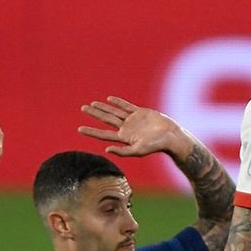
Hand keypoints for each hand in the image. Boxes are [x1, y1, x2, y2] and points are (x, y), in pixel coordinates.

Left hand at [78, 96, 192, 159]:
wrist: (171, 137)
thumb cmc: (156, 146)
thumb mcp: (138, 150)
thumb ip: (123, 151)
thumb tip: (106, 149)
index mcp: (124, 138)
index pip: (103, 134)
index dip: (91, 131)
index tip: (79, 129)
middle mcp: (126, 129)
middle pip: (106, 120)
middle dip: (94, 114)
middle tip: (82, 108)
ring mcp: (133, 120)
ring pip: (114, 112)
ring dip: (103, 108)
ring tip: (92, 104)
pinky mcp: (141, 113)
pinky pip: (127, 106)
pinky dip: (118, 102)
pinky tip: (110, 99)